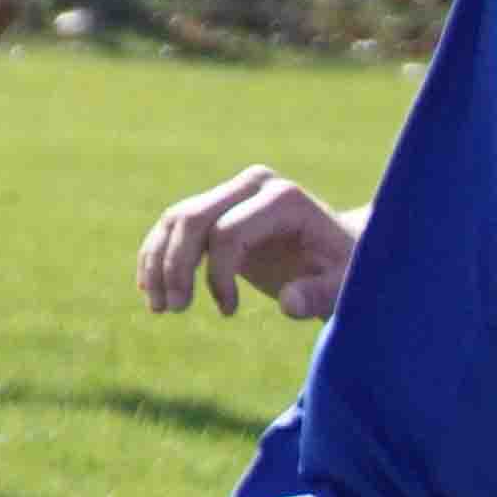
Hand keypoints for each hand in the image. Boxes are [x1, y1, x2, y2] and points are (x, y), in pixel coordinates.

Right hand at [141, 166, 357, 318]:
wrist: (343, 250)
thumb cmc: (345, 270)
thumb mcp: (343, 287)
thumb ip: (319, 295)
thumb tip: (289, 304)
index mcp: (282, 199)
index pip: (228, 232)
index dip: (218, 276)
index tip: (228, 312)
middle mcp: (253, 184)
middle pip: (193, 218)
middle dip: (176, 266)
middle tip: (174, 310)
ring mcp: (233, 191)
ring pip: (177, 219)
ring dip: (159, 263)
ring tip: (161, 308)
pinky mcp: (220, 206)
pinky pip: (176, 224)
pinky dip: (158, 255)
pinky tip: (151, 290)